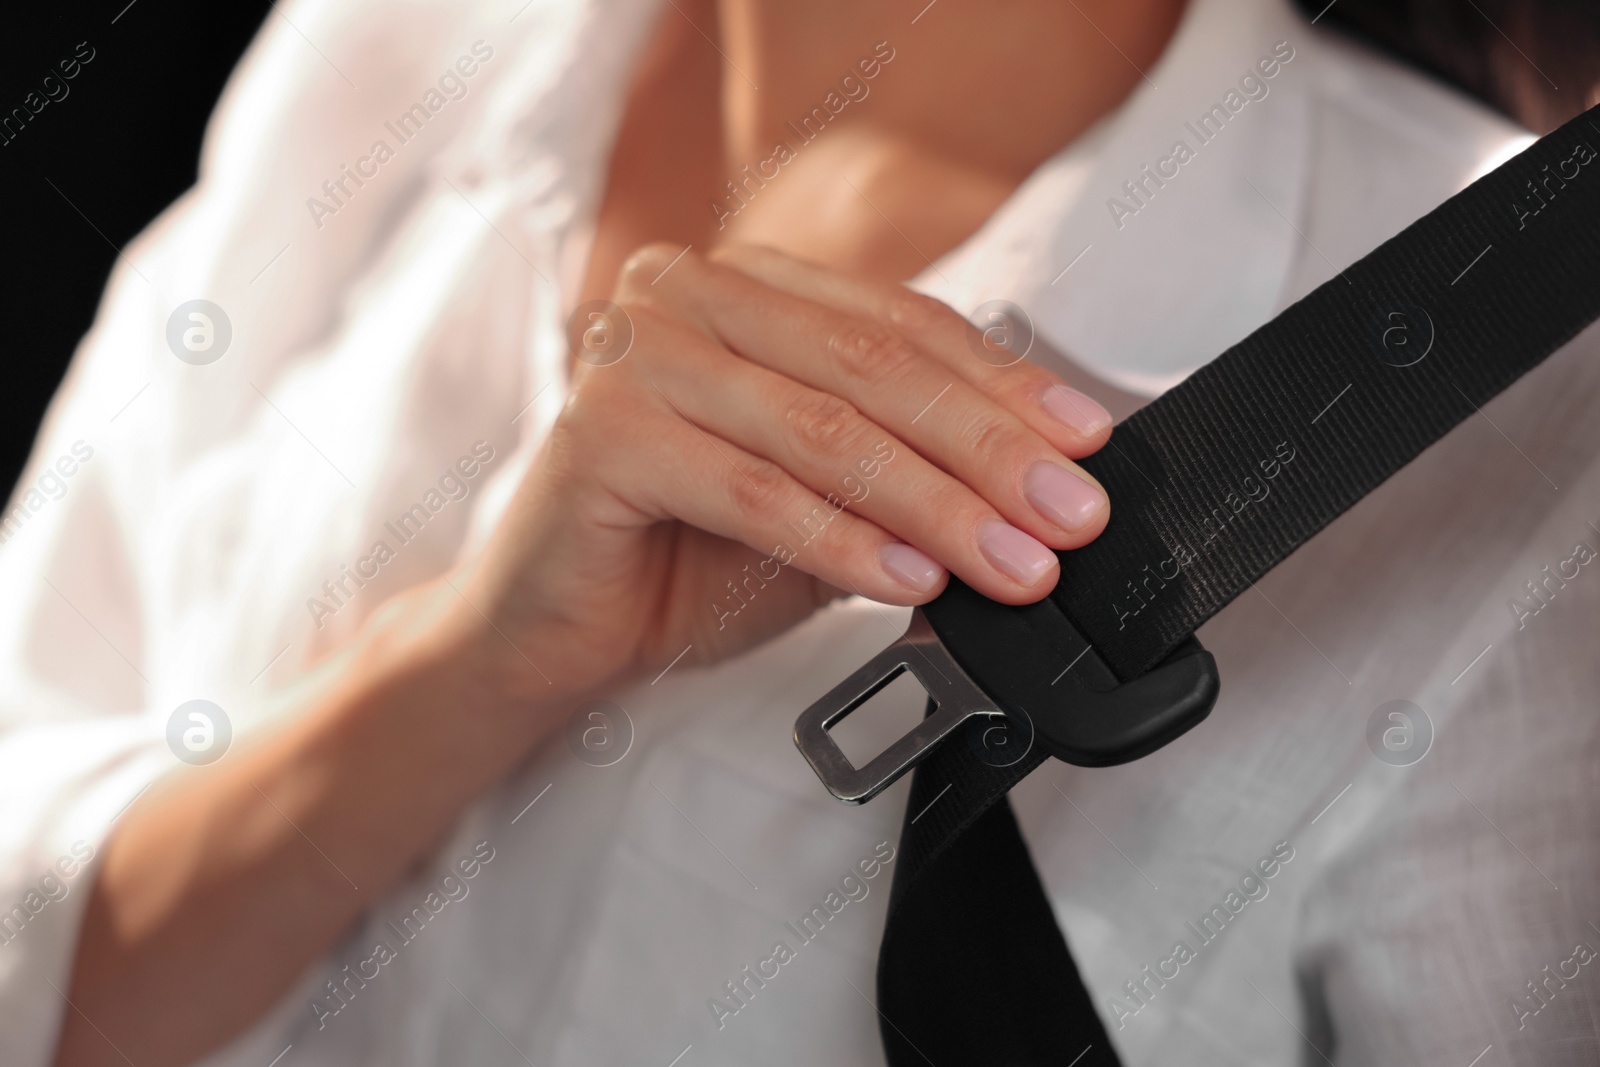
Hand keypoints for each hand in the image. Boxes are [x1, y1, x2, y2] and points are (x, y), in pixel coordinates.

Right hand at [450, 244, 1113, 704]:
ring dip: (936, 505)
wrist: (549, 628)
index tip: (1086, 446)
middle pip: (873, 367)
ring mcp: (637, 352)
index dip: (1004, 386)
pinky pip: (752, 489)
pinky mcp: (601, 430)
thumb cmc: (685, 556)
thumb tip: (1042, 488)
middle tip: (1068, 517)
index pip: (901, 325)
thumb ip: (907, 472)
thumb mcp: (822, 500)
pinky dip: (843, 541)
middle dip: (989, 450)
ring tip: (1011, 565)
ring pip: (823, 428)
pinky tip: (910, 583)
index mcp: (747, 287)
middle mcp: (686, 294)